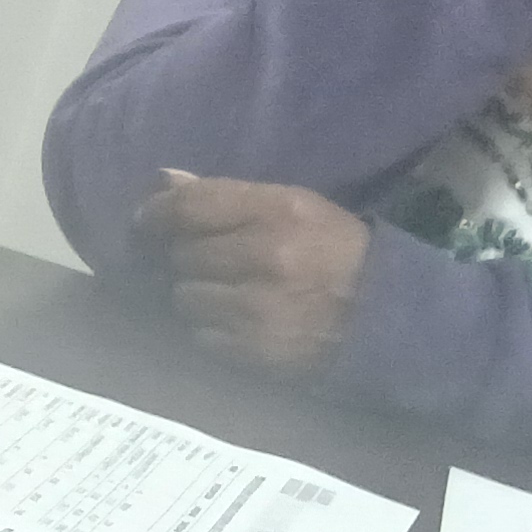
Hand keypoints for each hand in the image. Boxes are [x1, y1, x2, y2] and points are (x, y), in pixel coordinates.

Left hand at [134, 173, 370, 377]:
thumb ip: (226, 196)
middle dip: (184, 258)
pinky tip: (234, 321)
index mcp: (278, 211)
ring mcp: (259, 307)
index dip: (155, 214)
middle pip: (182, 254)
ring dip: (195, 294)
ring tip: (224, 293)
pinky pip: (200, 335)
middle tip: (206, 262)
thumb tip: (162, 181)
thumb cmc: (335, 251)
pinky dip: (208, 328)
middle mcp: (266, 256)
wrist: (387, 316)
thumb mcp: (294, 207)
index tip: (144, 223)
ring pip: (185, 297)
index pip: (189, 206)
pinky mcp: (256, 350)